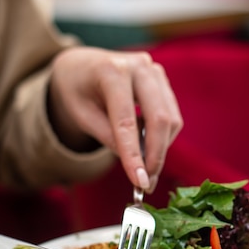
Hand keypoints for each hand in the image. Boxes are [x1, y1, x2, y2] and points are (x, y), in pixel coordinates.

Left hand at [47, 46, 182, 191]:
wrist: (81, 66)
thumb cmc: (77, 90)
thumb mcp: (81, 115)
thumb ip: (107, 137)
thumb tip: (136, 164)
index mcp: (111, 70)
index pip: (126, 121)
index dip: (133, 155)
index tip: (139, 182)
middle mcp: (139, 66)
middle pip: (160, 118)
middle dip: (156, 155)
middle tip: (147, 183)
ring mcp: (154, 71)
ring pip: (171, 119)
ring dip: (161, 148)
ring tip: (142, 167)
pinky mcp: (162, 81)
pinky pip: (171, 115)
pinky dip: (162, 137)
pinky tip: (145, 146)